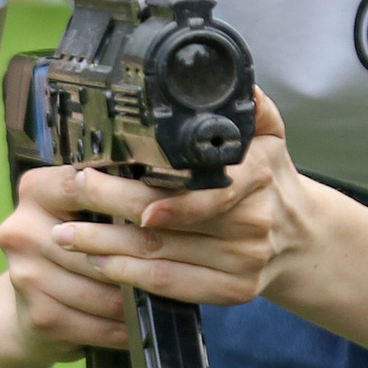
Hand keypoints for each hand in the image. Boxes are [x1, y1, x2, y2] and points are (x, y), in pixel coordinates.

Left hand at [0, 89, 310, 353]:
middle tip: (72, 195)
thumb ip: (252, 105)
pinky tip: (98, 263)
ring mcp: (241, 264)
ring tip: (66, 234)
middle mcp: (251, 225)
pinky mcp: (230, 292)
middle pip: (169, 225)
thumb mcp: (271, 134)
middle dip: (110, 211)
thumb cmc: (272, 179)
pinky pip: (170, 287)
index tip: (120, 192)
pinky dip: (128, 277)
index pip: (209, 194)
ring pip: (161, 258)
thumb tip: (230, 75)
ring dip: (105, 247)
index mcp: (257, 179)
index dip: (166, 201)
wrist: (301, 236)